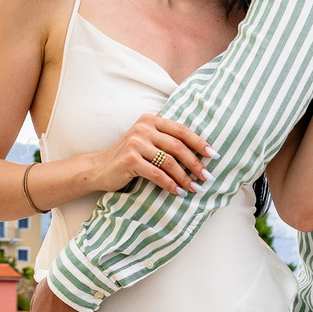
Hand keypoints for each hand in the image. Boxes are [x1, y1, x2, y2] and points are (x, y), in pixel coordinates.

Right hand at [90, 112, 211, 195]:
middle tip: (207, 176)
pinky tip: (178, 192)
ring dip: (185, 177)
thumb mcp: (145, 140)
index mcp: (150, 120)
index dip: (199, 142)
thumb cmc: (128, 156)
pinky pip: (157, 174)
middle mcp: (143, 128)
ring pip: (169, 162)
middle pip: (177, 146)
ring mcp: (136, 143)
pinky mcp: (130, 160)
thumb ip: (164, 136)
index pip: (181, 129)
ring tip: (194, 187)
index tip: (213, 154)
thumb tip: (198, 142)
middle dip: (195, 163)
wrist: (99, 168)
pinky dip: (170, 184)